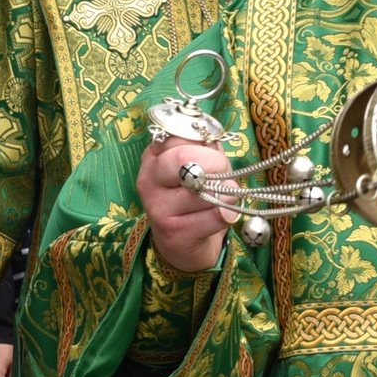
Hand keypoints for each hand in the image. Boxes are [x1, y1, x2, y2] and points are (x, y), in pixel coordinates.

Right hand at [138, 136, 233, 274]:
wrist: (184, 243)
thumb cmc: (195, 195)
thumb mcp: (197, 164)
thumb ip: (205, 148)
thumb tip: (214, 141)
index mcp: (153, 156)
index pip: (180, 133)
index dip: (204, 141)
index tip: (211, 152)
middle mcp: (149, 179)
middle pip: (185, 157)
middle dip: (216, 163)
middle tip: (223, 174)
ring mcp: (158, 207)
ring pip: (204, 189)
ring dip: (227, 192)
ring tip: (223, 198)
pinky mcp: (173, 232)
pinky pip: (215, 215)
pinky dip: (227, 214)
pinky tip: (221, 216)